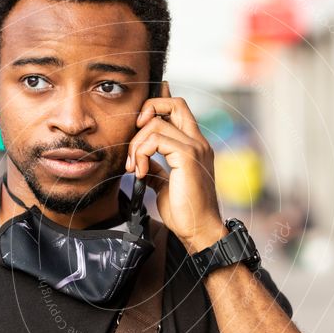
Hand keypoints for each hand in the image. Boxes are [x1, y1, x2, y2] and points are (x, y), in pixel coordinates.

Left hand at [126, 81, 225, 251]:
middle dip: (147, 110)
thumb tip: (144, 162)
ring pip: (156, 123)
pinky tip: (140, 173)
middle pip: (174, 103)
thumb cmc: (186, 212)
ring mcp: (195, 147)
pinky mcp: (187, 156)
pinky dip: (141, 154)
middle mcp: (197, 142)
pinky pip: (155, 140)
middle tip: (134, 136)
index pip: (178, 110)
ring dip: (136, 144)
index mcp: (194, 146)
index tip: (138, 129)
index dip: (156, 108)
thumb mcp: (166, 185)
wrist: (199, 230)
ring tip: (134, 167)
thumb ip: (157, 169)